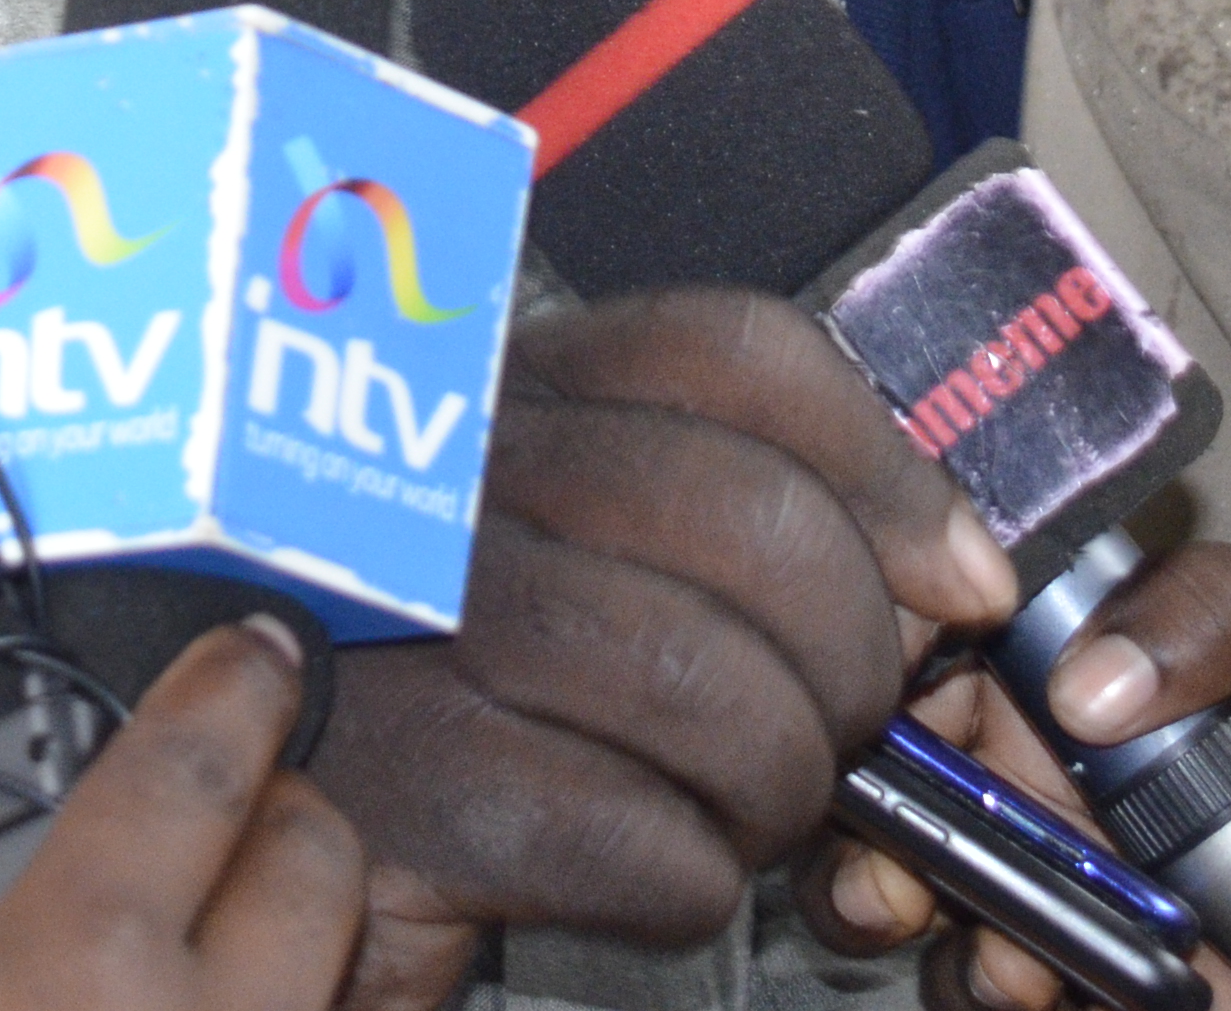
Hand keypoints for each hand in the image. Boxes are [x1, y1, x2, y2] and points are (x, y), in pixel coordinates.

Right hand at [318, 288, 1018, 962]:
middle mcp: (460, 482)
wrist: (271, 832)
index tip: (958, 581)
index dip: (885, 466)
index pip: (733, 353)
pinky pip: (644, 841)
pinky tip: (648, 865)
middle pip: (747, 519)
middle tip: (841, 730)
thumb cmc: (467, 681)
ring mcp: (424, 627)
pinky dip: (690, 879)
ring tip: (743, 809)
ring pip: (712, 689)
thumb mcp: (579, 540)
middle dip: (851, 655)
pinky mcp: (415, 790)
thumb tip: (959, 575)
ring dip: (777, 783)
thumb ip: (744, 511)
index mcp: (510, 391)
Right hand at [802, 544, 1230, 1010]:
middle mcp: (1084, 797)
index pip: (944, 685)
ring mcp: (1132, 905)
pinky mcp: (1197, 997)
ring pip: (991, 948)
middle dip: (881, 861)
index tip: (872, 721)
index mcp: (1092, 682)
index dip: (886, 704)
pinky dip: (1088, 1009)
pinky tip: (1109, 996)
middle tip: (896, 878)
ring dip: (977, 960)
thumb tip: (1084, 685)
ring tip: (1020, 962)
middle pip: (931, 833)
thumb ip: (1202, 618)